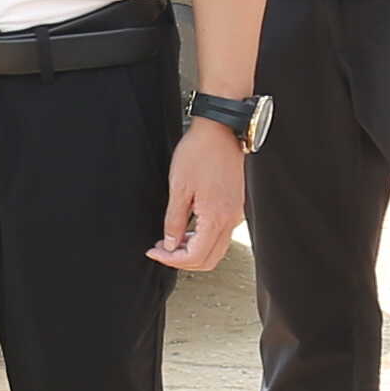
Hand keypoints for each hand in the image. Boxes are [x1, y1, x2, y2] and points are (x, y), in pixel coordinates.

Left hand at [153, 117, 248, 270]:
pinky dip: (203, 239)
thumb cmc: (200, 152)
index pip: (195, 256)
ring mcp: (235, 214)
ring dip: (193, 251)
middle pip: (209, 260)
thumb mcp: (178, 188)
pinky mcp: (235, 206)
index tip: (154, 251)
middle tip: (161, 250)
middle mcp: (230, 220)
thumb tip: (171, 244)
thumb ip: (174, 220)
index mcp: (216, 218)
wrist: (220, 130)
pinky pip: (221, 234)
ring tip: (171, 240)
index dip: (172, 259)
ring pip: (216, 249)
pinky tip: (187, 229)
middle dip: (182, 260)